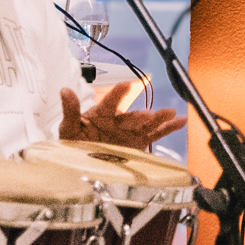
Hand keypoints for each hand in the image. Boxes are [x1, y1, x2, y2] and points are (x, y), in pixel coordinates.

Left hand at [60, 81, 185, 151]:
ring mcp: (131, 130)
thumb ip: (70, 111)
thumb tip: (64, 91)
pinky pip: (156, 133)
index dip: (117, 94)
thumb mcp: (69, 128)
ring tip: (170, 113)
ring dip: (159, 118)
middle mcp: (119, 120)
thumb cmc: (75, 141)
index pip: (110, 102)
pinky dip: (169, 127)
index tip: (124, 86)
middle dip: (140, 116)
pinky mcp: (139, 141)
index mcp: (102, 114)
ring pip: (147, 123)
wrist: (83, 158)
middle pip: (132, 116)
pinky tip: (180, 121)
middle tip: (148, 115)